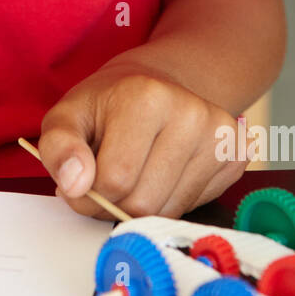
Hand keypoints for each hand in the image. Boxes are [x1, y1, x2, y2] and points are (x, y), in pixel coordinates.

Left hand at [38, 63, 245, 219]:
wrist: (159, 84)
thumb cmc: (108, 105)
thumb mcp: (66, 116)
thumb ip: (58, 148)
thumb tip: (74, 184)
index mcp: (147, 97)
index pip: (114, 180)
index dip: (88, 194)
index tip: (81, 180)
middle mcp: (192, 112)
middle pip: (144, 202)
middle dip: (115, 205)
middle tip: (106, 181)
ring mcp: (220, 135)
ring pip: (170, 211)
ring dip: (142, 207)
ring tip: (134, 175)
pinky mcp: (235, 155)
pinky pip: (194, 207)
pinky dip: (171, 202)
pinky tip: (162, 172)